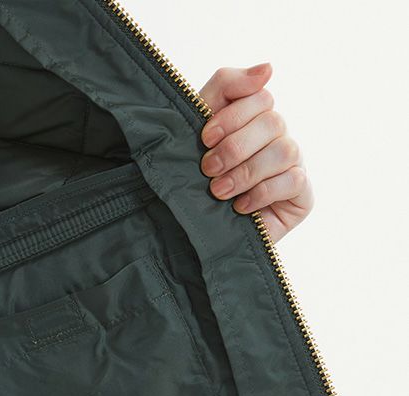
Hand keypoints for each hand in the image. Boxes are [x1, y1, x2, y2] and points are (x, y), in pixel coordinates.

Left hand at [198, 63, 313, 241]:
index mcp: (255, 118)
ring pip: (284, 151)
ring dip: (246, 172)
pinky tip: (240, 207)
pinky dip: (261, 193)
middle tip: (208, 169)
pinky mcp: (301, 195)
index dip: (232, 116)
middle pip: (273, 122)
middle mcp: (277, 137)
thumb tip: (269, 68)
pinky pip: (293, 181)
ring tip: (219, 191)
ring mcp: (292, 165)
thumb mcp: (197, 127)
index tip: (205, 138)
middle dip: (234, 147)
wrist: (193, 228)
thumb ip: (225, 87)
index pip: (260, 97)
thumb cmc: (194, 176)